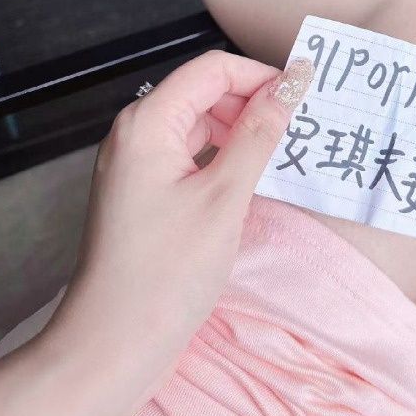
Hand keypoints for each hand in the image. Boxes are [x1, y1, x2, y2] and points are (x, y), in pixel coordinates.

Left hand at [47, 50, 313, 400]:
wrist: (111, 345)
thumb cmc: (166, 273)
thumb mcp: (223, 197)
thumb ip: (258, 134)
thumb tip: (289, 85)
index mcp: (147, 122)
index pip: (212, 70)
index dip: (260, 75)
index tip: (304, 95)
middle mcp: (134, 134)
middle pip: (203, 93)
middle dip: (251, 102)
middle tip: (298, 130)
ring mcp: (134, 165)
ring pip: (197, 125)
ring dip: (239, 132)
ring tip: (279, 156)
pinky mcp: (141, 193)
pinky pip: (188, 156)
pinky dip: (221, 159)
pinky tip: (248, 180)